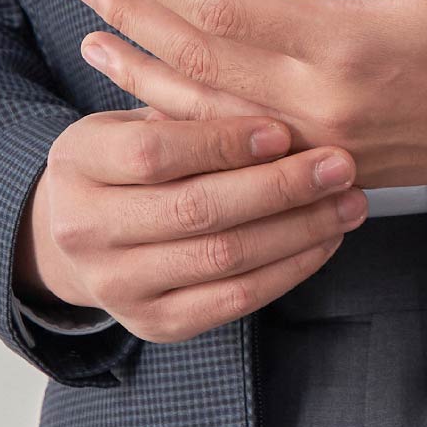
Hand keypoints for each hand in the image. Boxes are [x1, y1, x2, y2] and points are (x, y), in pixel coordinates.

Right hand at [14, 107, 370, 344]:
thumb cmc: (127, 158)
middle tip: (339, 166)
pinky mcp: (154, 325)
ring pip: (221, 259)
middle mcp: (84, 230)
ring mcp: (116, 286)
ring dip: (297, 231)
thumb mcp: (138, 118)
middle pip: (194, 211)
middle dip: (278, 188)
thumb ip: (191, 108)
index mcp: (78, 162)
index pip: (153, 154)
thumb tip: (274, 101)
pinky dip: (287, 271)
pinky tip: (324, 241)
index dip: (223, 142)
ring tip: (348, 203)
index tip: (283, 130)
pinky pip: (232, 301)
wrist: (81, 234)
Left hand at [64, 0, 426, 195]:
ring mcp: (327, 144)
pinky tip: (161, 103)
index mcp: (349, 48)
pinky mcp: (338, 165)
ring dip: (145, 75)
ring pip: (211, 115)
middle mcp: (326, 107)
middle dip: (133, 18)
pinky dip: (190, 121)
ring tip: (96, 39)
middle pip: (199, 63)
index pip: (223, 12)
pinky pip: (242, 146)